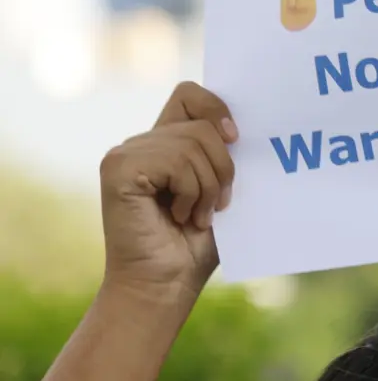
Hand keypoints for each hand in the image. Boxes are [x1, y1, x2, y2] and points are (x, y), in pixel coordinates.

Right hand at [99, 82, 237, 304]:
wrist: (167, 285)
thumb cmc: (196, 247)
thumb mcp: (224, 195)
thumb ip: (229, 159)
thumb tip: (254, 129)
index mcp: (167, 145)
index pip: (190, 95)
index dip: (217, 108)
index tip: (236, 139)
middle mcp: (144, 143)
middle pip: (202, 124)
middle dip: (224, 168)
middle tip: (217, 206)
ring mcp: (127, 154)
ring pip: (193, 144)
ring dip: (208, 189)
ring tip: (196, 217)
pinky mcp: (118, 168)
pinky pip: (176, 162)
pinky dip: (190, 193)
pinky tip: (178, 217)